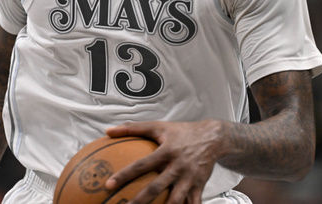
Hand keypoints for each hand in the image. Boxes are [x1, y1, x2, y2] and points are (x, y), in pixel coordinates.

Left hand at [104, 120, 225, 203]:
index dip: (125, 175)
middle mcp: (177, 166)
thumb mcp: (158, 126)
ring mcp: (189, 178)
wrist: (213, 137)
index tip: (109, 184)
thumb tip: (108, 130)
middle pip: (157, 187)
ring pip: (175, 200)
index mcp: (166, 152)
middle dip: (141, 201)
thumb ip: (132, 128)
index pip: (141, 165)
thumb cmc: (181, 132)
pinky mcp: (199, 187)